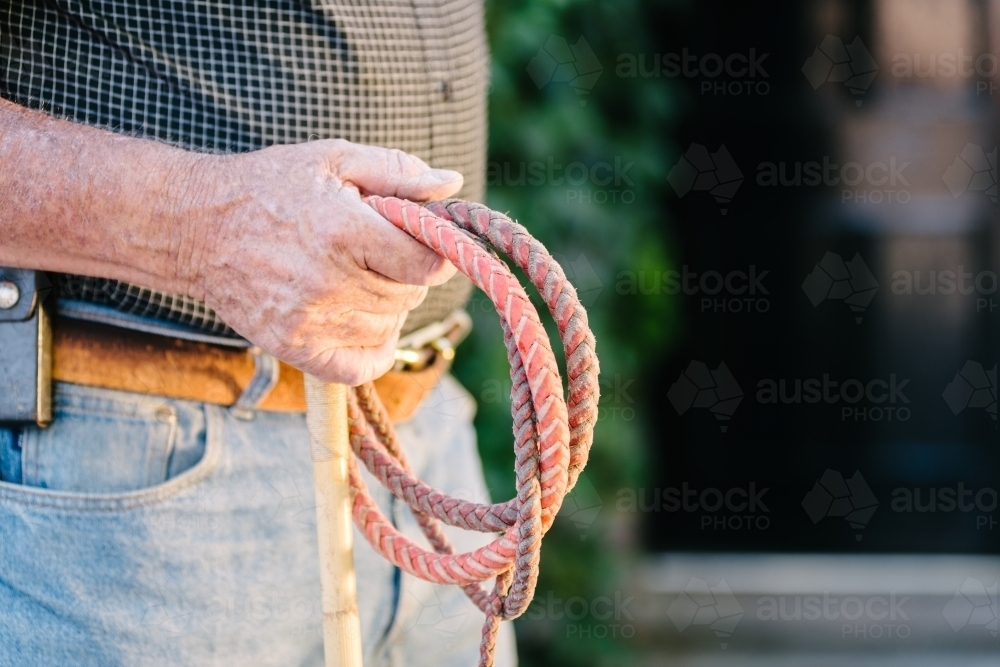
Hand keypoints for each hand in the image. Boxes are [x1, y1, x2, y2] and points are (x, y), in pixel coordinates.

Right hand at [182, 139, 461, 385]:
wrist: (196, 227)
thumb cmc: (270, 186)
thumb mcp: (334, 159)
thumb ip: (397, 172)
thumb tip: (451, 185)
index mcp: (344, 232)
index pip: (428, 263)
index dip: (436, 252)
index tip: (421, 241)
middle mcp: (328, 282)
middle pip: (411, 296)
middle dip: (406, 273)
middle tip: (378, 252)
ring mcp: (309, 321)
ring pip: (390, 327)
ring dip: (388, 306)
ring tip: (359, 278)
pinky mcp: (293, 347)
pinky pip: (361, 366)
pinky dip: (375, 349)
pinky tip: (364, 322)